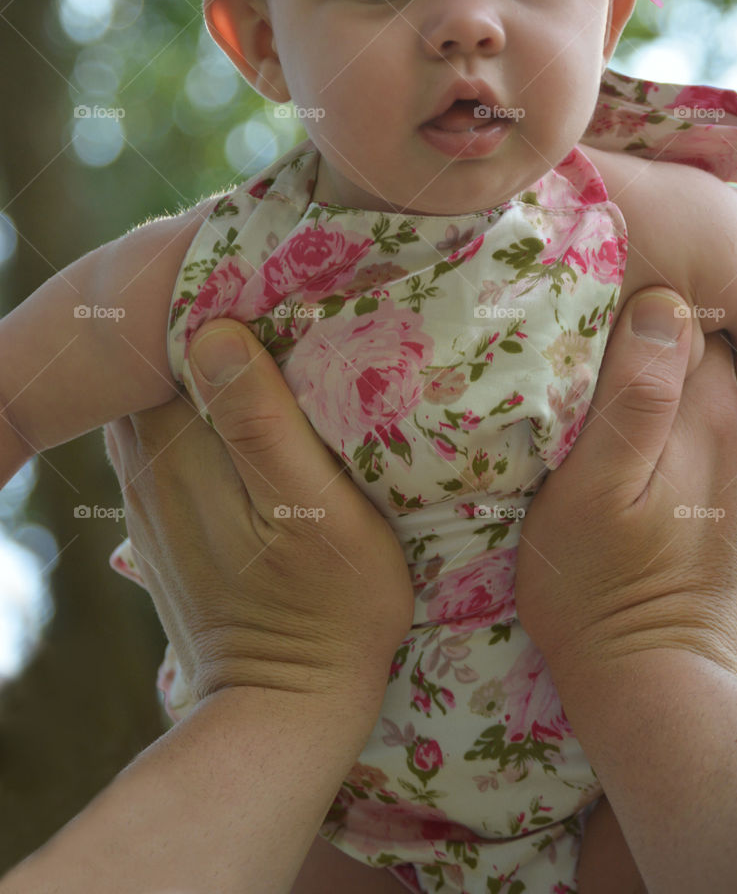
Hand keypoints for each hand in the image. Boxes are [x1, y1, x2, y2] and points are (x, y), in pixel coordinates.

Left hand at [104, 320, 413, 710]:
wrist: (283, 709)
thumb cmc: (328, 608)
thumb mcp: (319, 513)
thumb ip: (265, 424)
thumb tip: (215, 333)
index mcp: (178, 449)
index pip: (174, 337)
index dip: (225, 301)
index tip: (284, 289)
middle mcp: (145, 462)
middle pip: (162, 361)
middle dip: (216, 326)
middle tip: (289, 311)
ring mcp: (146, 490)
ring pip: (162, 395)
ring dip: (209, 370)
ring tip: (278, 354)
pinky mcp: (159, 515)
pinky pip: (166, 434)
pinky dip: (200, 409)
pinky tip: (250, 410)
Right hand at [515, 289, 736, 698]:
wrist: (661, 694)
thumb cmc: (597, 590)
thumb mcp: (586, 491)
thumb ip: (630, 396)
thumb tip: (663, 305)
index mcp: (708, 415)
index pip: (681, 317)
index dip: (633, 318)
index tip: (585, 345)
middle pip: (703, 351)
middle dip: (652, 356)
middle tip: (592, 388)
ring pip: (711, 397)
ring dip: (668, 400)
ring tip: (615, 433)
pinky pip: (720, 441)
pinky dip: (685, 441)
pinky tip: (649, 475)